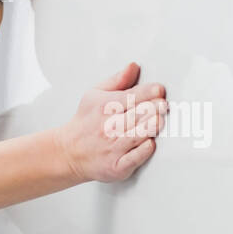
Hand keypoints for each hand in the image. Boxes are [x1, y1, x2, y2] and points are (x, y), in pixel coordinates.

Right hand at [55, 62, 167, 182]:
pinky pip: (133, 158)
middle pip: (136, 115)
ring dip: (150, 127)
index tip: (159, 90)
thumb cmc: (85, 122)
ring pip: (137, 135)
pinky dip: (143, 151)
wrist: (68, 152)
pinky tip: (150, 143)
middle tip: (164, 105)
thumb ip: (117, 81)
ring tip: (160, 120)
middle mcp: (109, 127)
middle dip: (153, 109)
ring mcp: (113, 147)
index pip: (130, 97)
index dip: (147, 93)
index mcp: (105, 107)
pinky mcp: (116, 166)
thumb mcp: (94, 95)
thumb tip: (134, 66)